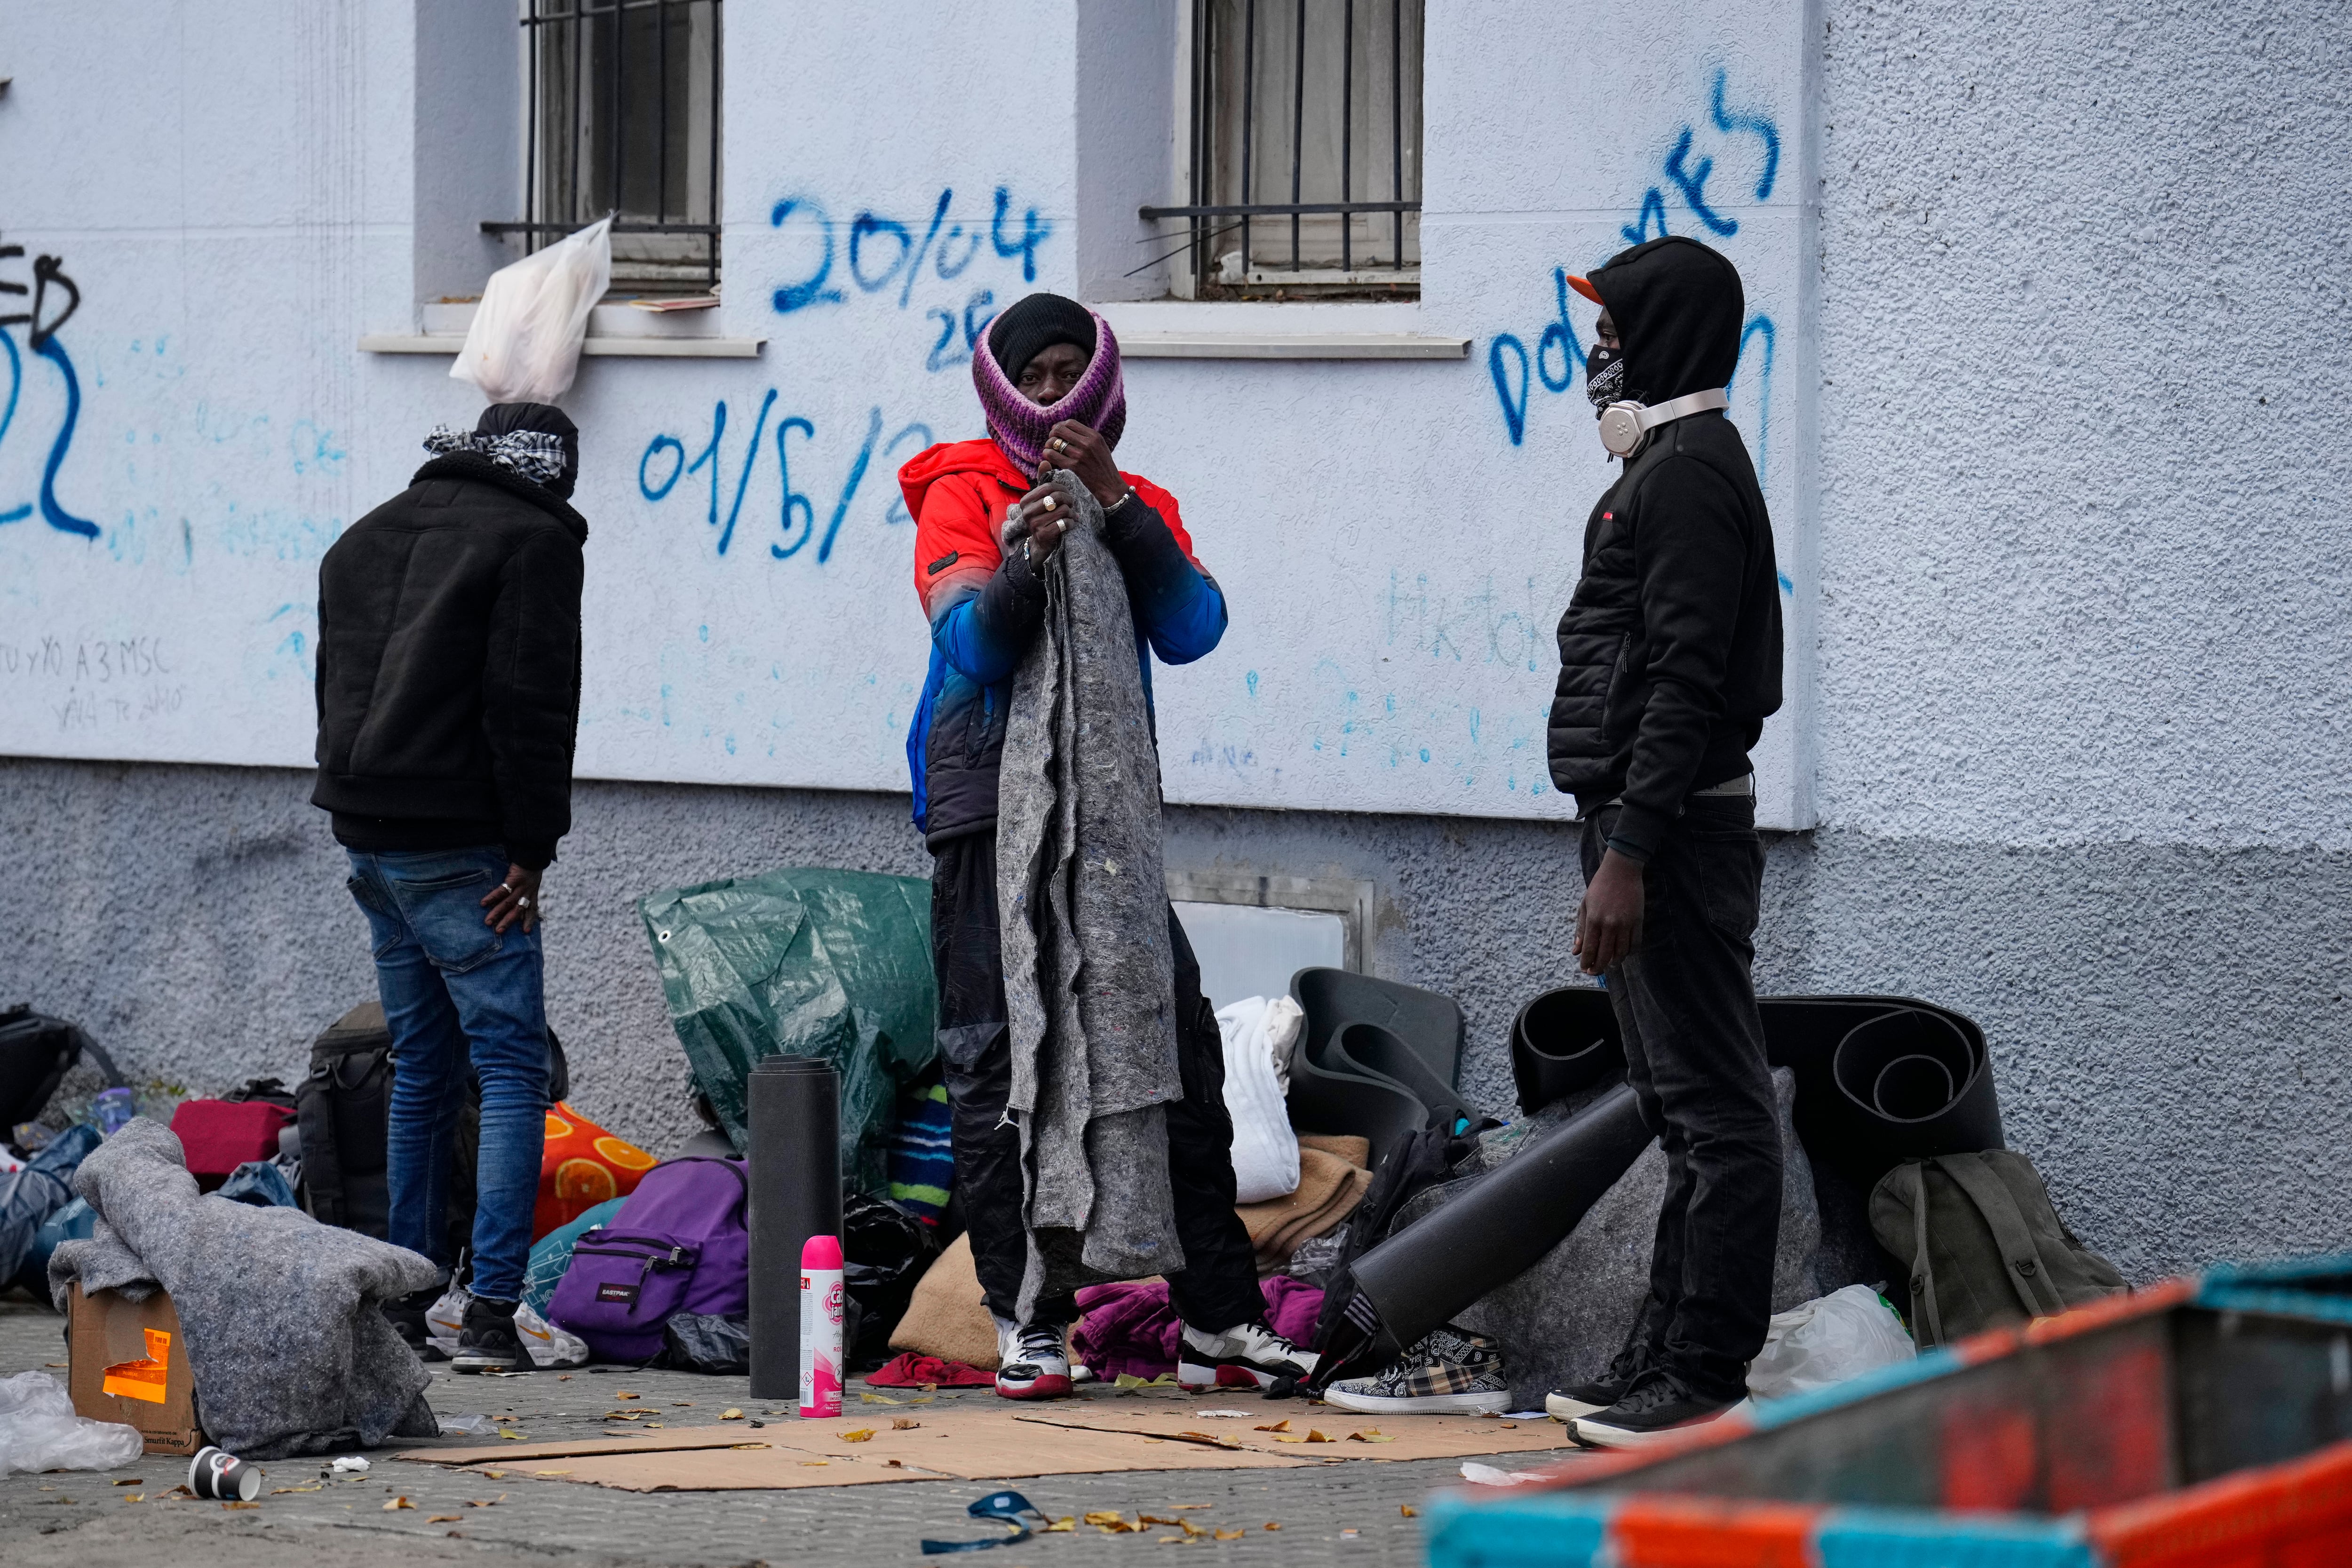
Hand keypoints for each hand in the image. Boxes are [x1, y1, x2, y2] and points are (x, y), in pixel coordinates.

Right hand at [481, 863, 541, 934]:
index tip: (526, 932)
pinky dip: (492, 897)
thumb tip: (519, 900)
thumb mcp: (532, 881)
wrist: (533, 854)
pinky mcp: (514, 879)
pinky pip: (502, 891)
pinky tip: (483, 903)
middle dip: (508, 922)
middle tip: (498, 931)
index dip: (529, 921)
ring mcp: (521, 887)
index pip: (532, 910)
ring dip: (497, 913)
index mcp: (532, 893)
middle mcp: (527, 892)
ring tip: (488, 921)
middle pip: (517, 910)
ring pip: (508, 903)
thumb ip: (526, 891)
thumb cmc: (530, 867)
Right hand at [1011, 483, 1074, 565]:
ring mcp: (1034, 524)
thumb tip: (1044, 461)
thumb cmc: (1043, 518)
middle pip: (1057, 497)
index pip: (1048, 487)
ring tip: (1071, 516)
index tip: (1067, 495)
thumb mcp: (1041, 500)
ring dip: (1071, 513)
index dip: (1062, 489)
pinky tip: (1069, 524)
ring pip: (1063, 510)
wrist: (1040, 544)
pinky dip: (1071, 523)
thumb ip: (1043, 481)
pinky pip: (1064, 523)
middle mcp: (1027, 512)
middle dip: (1069, 500)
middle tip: (1071, 505)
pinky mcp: (1043, 535)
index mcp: (1025, 501)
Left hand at [1034, 420, 1126, 507]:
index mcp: (1094, 437)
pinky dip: (1047, 454)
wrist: (1109, 487)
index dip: (1060, 426)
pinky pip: (1051, 455)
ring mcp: (1079, 455)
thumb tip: (1067, 429)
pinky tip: (1049, 457)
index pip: (1070, 423)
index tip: (1057, 432)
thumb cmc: (1103, 468)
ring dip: (1048, 445)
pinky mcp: (1072, 467)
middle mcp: (1087, 443)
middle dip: (1052, 434)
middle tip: (1051, 441)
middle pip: (1060, 430)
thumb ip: (1087, 438)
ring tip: (1050, 450)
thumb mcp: (1100, 447)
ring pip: (1054, 442)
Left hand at [1573, 849, 1643, 974]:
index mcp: (1594, 919)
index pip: (1589, 949)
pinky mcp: (1638, 921)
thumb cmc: (1599, 887)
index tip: (1584, 969)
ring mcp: (1625, 923)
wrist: (1621, 871)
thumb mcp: (1585, 905)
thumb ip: (1581, 929)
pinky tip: (1624, 954)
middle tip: (1594, 972)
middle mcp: (1609, 924)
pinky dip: (1630, 952)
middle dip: (1598, 967)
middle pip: (1605, 955)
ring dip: (1615, 962)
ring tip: (1610, 964)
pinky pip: (1635, 944)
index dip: (1586, 962)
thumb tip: (1575, 950)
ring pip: (1621, 952)